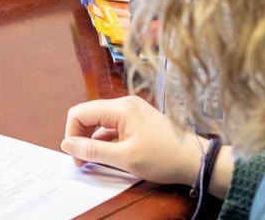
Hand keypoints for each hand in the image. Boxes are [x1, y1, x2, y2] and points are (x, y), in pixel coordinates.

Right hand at [60, 95, 203, 185]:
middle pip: (89, 115)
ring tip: (102, 161)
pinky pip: (114, 126)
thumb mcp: (124, 158)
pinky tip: (115, 155)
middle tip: (84, 161)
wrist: (197, 160)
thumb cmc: (165, 158)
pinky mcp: (139, 119)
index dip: (72, 135)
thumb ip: (92, 151)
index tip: (77, 157)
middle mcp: (125, 103)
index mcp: (121, 108)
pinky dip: (109, 140)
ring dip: (96, 141)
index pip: (80, 113)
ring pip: (101, 122)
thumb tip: (67, 144)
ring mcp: (133, 110)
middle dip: (82, 138)